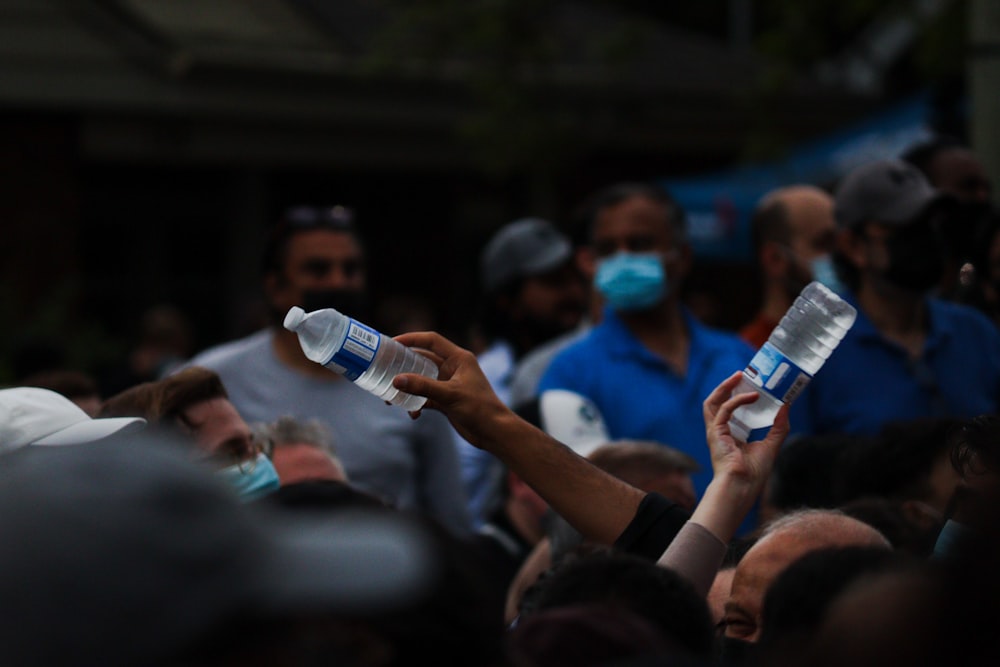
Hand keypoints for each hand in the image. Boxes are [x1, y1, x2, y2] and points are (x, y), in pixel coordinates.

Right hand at [391, 331, 510, 446]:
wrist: (494, 433)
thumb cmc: (480, 408)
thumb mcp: (450, 395)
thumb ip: (423, 386)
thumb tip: (397, 380)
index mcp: (458, 358)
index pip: (431, 341)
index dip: (411, 339)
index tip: (392, 342)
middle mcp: (453, 368)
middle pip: (422, 360)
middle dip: (404, 366)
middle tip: (384, 370)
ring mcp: (449, 385)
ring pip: (421, 381)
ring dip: (407, 388)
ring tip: (391, 399)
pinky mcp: (446, 401)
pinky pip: (424, 397)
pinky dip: (416, 404)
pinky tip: (413, 414)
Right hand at [703, 371, 789, 496]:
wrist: (743, 486)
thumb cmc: (754, 472)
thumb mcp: (772, 444)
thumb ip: (779, 426)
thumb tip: (786, 406)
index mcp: (730, 434)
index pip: (728, 408)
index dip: (736, 394)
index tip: (750, 383)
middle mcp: (720, 430)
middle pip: (716, 402)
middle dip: (727, 386)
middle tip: (742, 374)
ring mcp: (715, 431)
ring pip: (712, 402)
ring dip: (724, 387)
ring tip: (739, 376)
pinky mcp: (716, 432)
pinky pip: (725, 410)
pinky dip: (737, 400)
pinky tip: (752, 396)